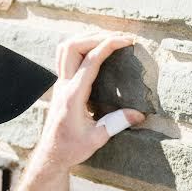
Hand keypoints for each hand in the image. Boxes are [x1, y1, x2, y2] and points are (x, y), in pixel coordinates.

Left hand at [37, 33, 144, 169]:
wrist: (51, 154)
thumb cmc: (72, 148)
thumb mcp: (97, 139)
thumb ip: (117, 124)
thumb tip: (139, 114)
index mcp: (73, 96)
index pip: (90, 61)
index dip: (109, 46)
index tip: (127, 41)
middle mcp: (63, 85)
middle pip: (72, 46)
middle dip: (96, 36)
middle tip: (119, 38)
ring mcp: (59, 84)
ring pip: (65, 48)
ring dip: (85, 38)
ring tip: (107, 38)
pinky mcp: (60, 85)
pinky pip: (65, 57)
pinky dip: (80, 47)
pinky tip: (94, 50)